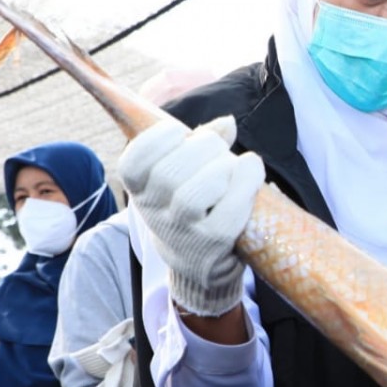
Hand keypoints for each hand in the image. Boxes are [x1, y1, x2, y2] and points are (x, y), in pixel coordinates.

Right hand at [119, 115, 264, 316]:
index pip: (134, 162)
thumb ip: (199, 143)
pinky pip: (229, 212)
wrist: (200, 264)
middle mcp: (155, 213)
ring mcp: (183, 231)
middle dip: (202, 147)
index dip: (157, 139)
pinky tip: (252, 170)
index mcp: (141, 190)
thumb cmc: (194, 206)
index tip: (180, 132)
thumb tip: (227, 123)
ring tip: (232, 165)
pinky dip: (245, 183)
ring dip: (220, 168)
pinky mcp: (214, 243)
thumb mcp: (183, 175)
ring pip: (194, 195)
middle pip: (169, 173)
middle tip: (217, 147)